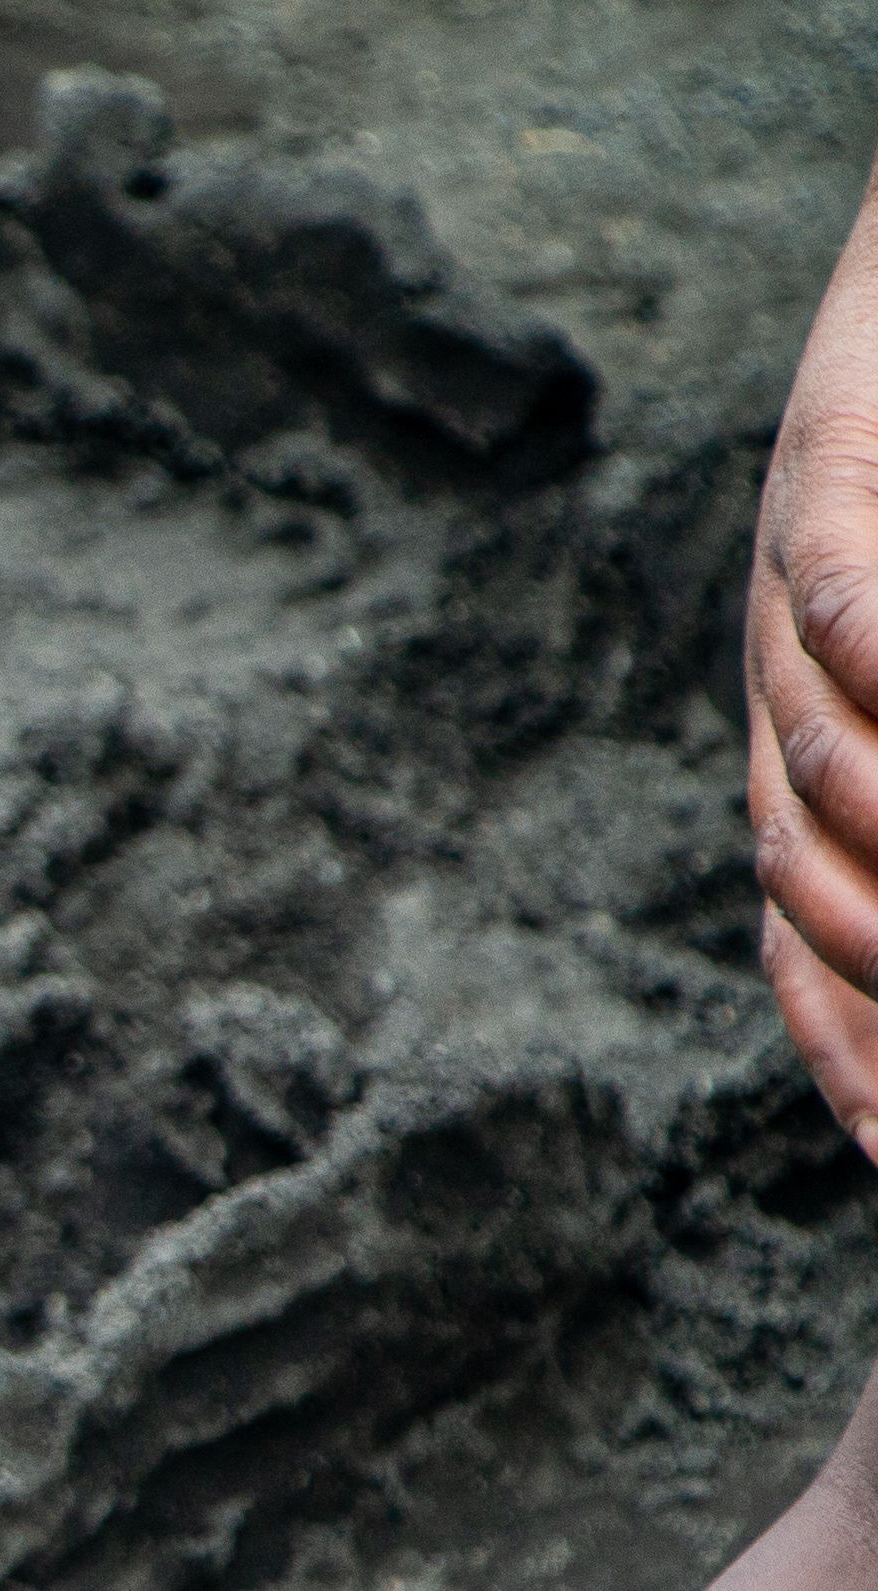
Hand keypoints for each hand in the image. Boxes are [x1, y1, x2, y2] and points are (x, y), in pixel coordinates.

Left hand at [748, 159, 877, 1149]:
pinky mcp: (816, 481)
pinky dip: (876, 648)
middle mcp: (778, 707)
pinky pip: (829, 584)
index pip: (805, 949)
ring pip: (815, 759)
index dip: (843, 1053)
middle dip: (868, 977)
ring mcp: (783, 607)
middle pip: (800, 881)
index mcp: (811, 768)